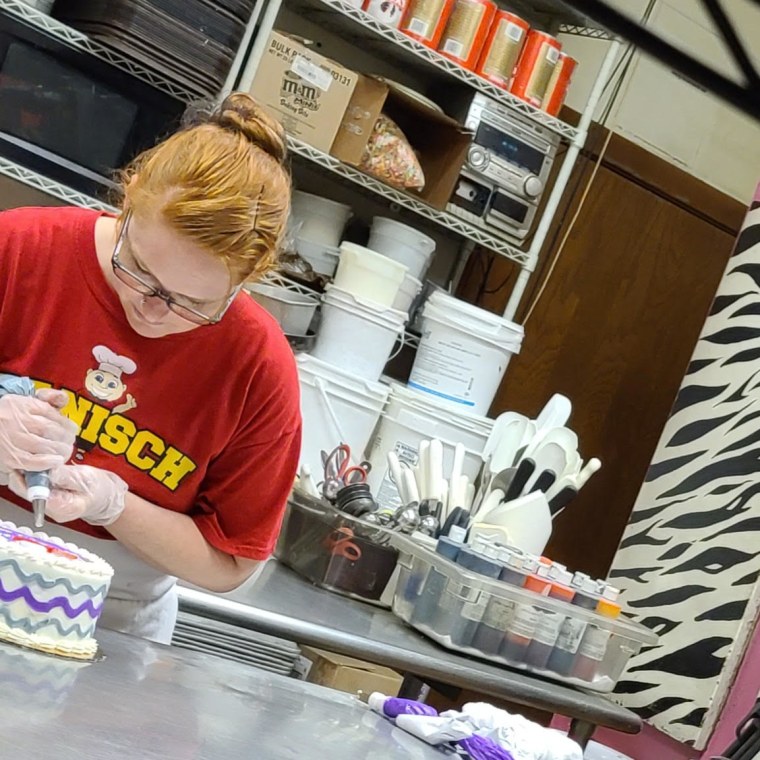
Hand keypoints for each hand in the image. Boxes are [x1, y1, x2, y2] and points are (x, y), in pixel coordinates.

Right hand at [0, 390, 76, 472]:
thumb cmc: (8, 415)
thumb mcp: (26, 401)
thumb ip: (47, 398)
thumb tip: (62, 398)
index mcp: (22, 405)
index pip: (50, 413)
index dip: (66, 423)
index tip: (72, 429)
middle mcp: (16, 421)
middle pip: (49, 430)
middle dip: (65, 438)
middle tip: (70, 442)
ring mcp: (12, 440)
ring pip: (42, 445)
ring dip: (59, 450)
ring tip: (66, 451)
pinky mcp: (9, 457)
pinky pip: (31, 461)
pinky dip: (46, 462)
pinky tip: (56, 461)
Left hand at [9, 464, 127, 525]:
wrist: (105, 495)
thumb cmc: (98, 488)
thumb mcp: (86, 478)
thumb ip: (67, 476)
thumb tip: (50, 472)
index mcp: (63, 508)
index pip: (35, 496)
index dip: (27, 479)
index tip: (27, 464)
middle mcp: (52, 511)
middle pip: (28, 494)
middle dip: (26, 475)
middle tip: (29, 459)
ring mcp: (48, 507)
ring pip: (28, 490)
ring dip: (29, 475)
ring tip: (34, 460)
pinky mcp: (46, 500)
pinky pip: (33, 489)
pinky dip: (34, 477)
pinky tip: (38, 467)